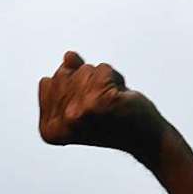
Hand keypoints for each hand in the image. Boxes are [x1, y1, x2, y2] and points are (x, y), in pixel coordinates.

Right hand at [38, 51, 163, 159]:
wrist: (145, 137)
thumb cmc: (116, 120)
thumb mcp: (83, 98)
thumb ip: (69, 77)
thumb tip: (68, 56)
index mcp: (49, 128)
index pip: (46, 82)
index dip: (71, 86)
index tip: (87, 108)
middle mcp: (61, 122)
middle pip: (64, 73)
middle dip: (88, 81)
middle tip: (103, 104)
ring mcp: (79, 112)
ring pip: (85, 69)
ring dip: (104, 81)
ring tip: (113, 101)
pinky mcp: (99, 102)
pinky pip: (103, 70)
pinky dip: (116, 78)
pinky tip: (121, 97)